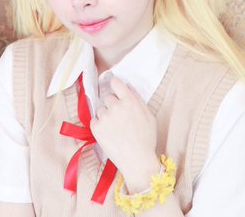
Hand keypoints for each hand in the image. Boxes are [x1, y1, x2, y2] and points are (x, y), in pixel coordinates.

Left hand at [89, 76, 159, 191]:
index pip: (115, 83)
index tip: (115, 89)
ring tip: (115, 129)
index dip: (115, 86)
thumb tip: (128, 85)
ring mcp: (104, 117)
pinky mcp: (96, 128)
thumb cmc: (146, 139)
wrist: (137, 161)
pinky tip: (109, 134)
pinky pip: (94, 120)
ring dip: (106, 115)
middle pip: (108, 97)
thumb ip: (138, 99)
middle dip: (112, 105)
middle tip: (120, 118)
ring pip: (101, 109)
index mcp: (129, 101)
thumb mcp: (149, 116)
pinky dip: (99, 125)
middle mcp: (115, 106)